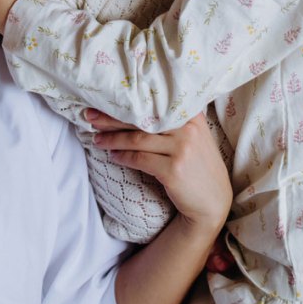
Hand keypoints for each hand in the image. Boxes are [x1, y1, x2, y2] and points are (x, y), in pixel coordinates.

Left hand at [95, 112, 231, 234]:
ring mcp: (182, 149)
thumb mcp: (196, 137)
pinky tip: (112, 156)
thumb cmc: (198, 167)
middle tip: (89, 115)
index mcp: (192, 116)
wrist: (212, 202)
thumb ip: (177, 121)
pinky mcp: (173, 170)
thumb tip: (140, 107)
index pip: (153, 104)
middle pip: (142, 119)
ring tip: (96, 139)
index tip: (104, 101)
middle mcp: (188, 130)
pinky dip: (123, 157)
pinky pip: (139, 159)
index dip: (127, 102)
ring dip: (112, 139)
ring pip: (137, 139)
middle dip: (111, 117)